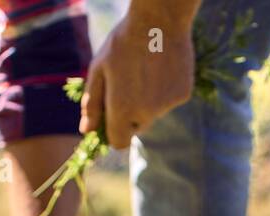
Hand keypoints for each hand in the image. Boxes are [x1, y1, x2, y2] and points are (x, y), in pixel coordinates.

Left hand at [80, 3, 195, 148]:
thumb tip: (87, 130)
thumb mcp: (99, 70)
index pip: (119, 142)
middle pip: (137, 127)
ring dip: (148, 101)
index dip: (113, 133)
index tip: (111, 119)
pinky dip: (164, 91)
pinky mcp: (183, 95)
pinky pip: (169, 101)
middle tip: (127, 86)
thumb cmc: (123, 42)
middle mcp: (147, 113)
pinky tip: (160, 67)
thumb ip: (92, 103)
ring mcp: (167, 105)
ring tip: (145, 70)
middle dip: (130, 114)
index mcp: (122, 109)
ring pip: (154, 113)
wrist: (159, 20)